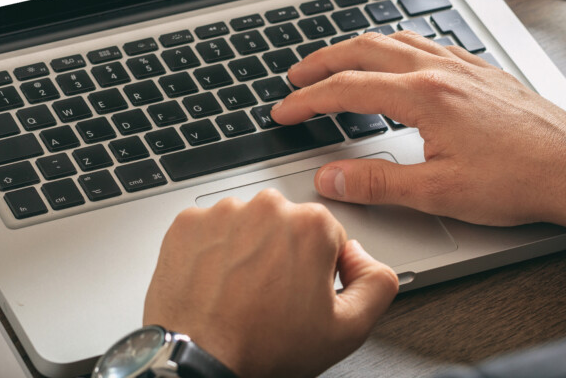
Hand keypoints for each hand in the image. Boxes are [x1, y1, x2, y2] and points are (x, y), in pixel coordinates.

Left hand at [143, 189, 397, 377]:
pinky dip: (212, 251)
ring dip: (247, 251)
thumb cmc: (263, 347)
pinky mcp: (188, 222)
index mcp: (311, 225)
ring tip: (240, 293)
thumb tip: (365, 258)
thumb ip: (377, 284)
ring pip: (247, 225)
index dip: (319, 271)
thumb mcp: (347, 330)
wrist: (199, 359)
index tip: (302, 294)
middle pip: (286, 226)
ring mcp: (223, 212)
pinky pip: (210, 230)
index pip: (328, 237)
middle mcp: (267, 207)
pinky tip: (215, 282)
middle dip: (284, 255)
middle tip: (271, 298)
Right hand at [272, 32, 565, 262]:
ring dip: (358, 47)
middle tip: (296, 76)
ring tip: (338, 61)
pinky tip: (402, 58)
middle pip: (364, 49)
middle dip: (322, 61)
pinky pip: (428, 42)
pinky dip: (398, 45)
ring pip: (396, 39)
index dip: (307, 100)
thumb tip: (331, 180)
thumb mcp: (438, 192)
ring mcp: (463, 66)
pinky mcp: (483, 71)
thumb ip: (377, 183)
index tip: (284, 111)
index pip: (347, 89)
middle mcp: (440, 70)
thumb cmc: (521, 180)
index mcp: (423, 96)